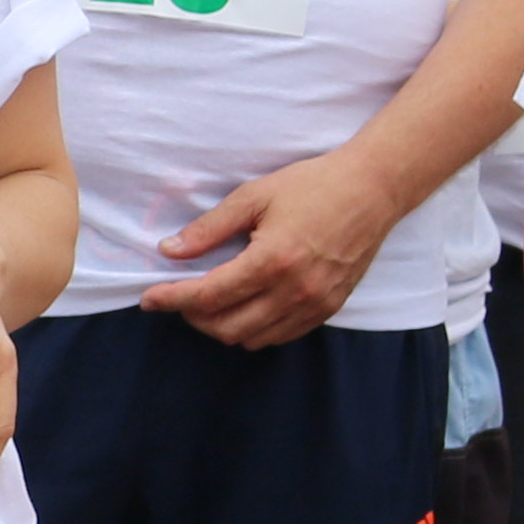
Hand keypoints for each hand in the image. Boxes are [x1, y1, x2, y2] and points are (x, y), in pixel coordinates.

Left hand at [138, 144, 400, 347]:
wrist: (374, 189)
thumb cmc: (314, 185)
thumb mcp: (254, 196)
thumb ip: (210, 228)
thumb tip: (170, 251)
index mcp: (272, 261)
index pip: (209, 296)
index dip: (172, 299)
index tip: (149, 298)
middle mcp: (294, 291)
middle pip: (226, 328)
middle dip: (194, 316)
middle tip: (182, 295)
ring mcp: (315, 304)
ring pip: (252, 339)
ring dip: (223, 326)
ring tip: (212, 301)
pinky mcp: (329, 308)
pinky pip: (280, 335)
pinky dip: (254, 329)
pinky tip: (246, 306)